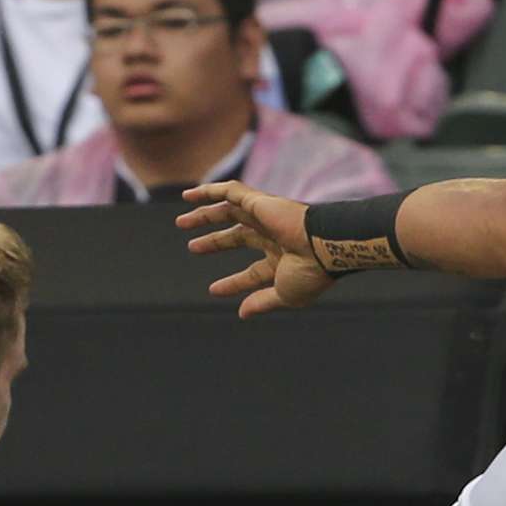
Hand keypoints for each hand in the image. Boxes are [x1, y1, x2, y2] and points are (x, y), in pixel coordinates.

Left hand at [179, 182, 337, 317]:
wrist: (325, 245)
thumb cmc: (310, 273)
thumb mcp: (284, 294)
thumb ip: (262, 301)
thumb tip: (242, 314)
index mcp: (282, 260)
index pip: (252, 272)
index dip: (233, 283)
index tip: (213, 291)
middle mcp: (273, 236)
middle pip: (236, 237)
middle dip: (214, 241)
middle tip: (192, 247)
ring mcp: (266, 217)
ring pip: (228, 211)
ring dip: (204, 215)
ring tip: (180, 222)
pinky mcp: (259, 201)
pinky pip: (229, 191)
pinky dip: (209, 191)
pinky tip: (188, 196)